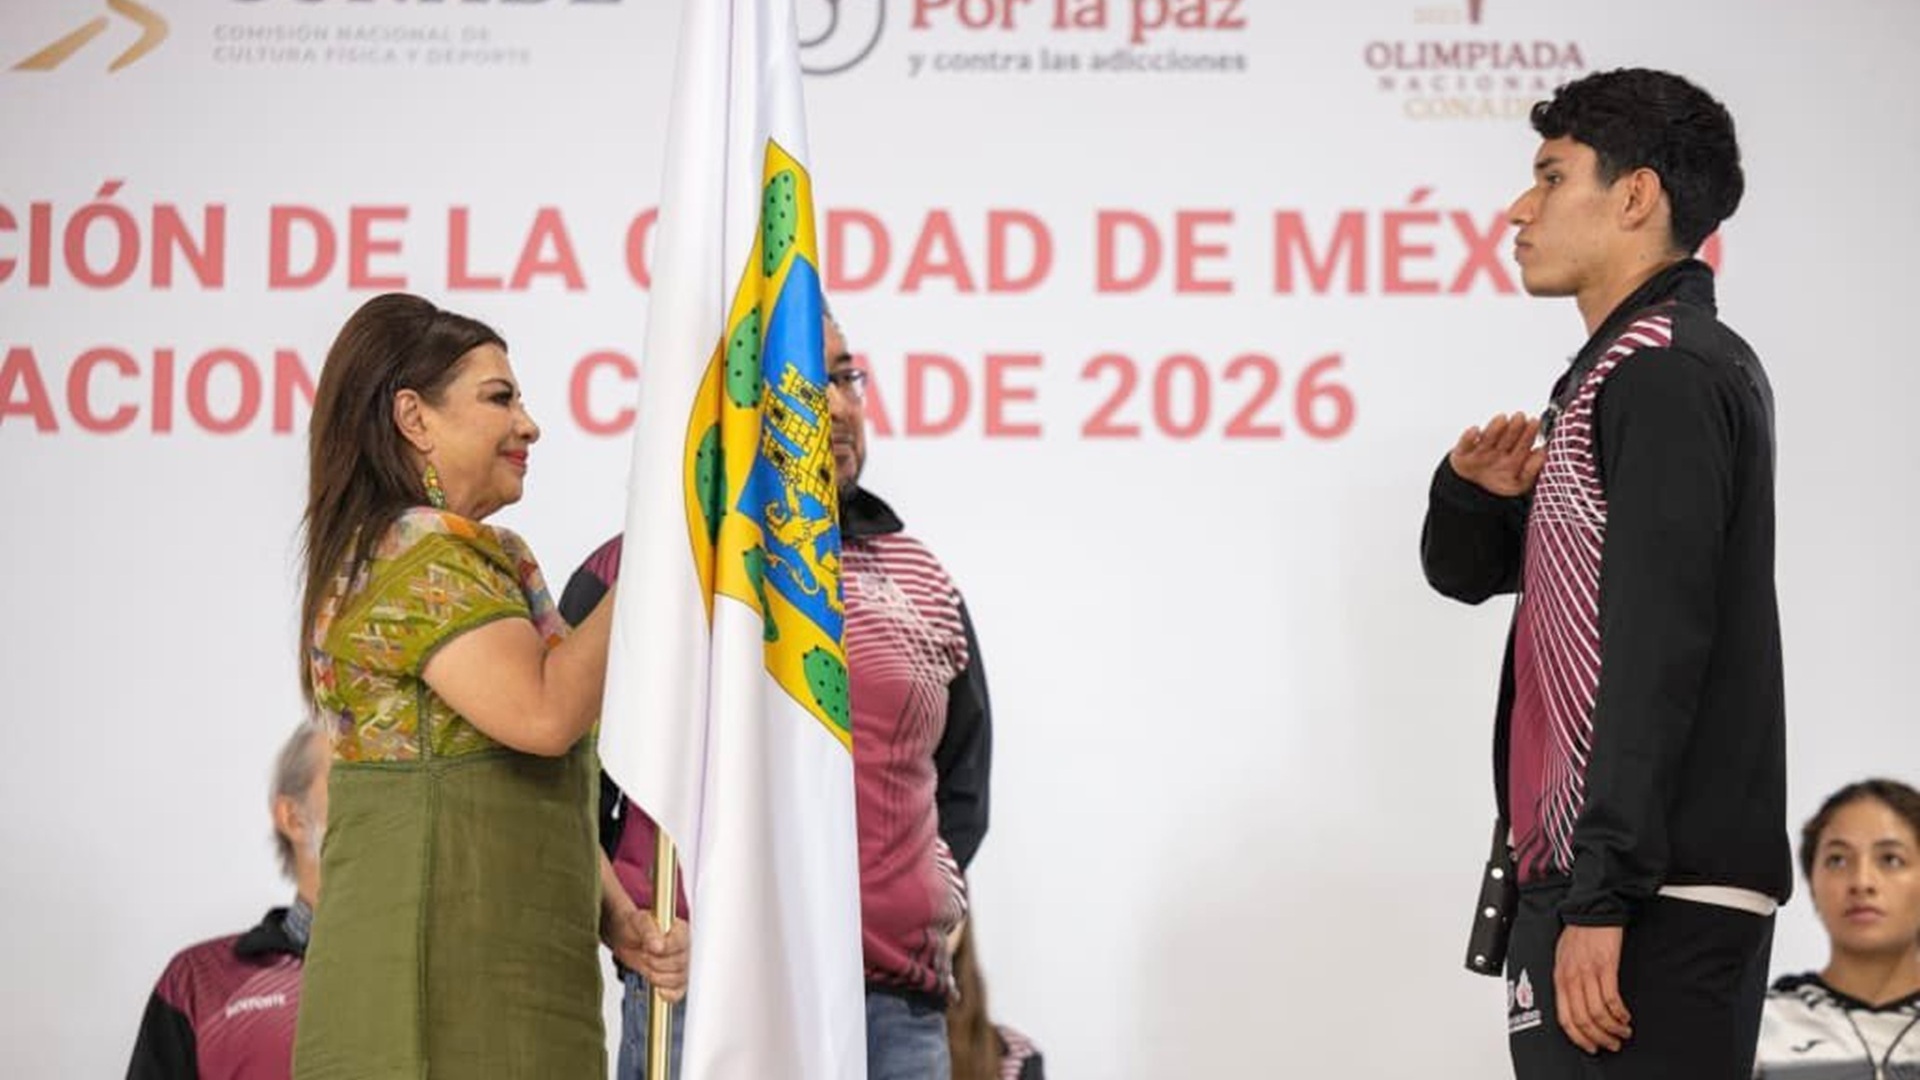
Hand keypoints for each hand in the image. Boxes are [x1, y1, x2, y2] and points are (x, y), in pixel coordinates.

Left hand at [602, 895, 691, 1001]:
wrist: (625, 936)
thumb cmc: (634, 925)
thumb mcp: (638, 922)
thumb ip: (649, 931)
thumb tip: (659, 946)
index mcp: (681, 929)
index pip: (682, 942)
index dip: (667, 948)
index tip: (652, 947)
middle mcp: (685, 947)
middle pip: (680, 963)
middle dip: (656, 962)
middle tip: (644, 953)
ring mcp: (682, 964)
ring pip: (679, 979)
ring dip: (657, 976)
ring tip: (647, 964)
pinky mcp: (676, 978)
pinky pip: (680, 992)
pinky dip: (669, 994)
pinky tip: (659, 989)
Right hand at [1448, 412, 1545, 496]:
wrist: (1471, 494)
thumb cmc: (1498, 484)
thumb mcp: (1518, 484)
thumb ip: (1531, 470)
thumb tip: (1542, 453)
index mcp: (1513, 455)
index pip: (1522, 443)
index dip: (1528, 433)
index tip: (1533, 422)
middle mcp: (1497, 451)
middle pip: (1506, 438)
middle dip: (1514, 428)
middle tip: (1520, 417)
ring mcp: (1480, 451)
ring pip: (1488, 438)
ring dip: (1494, 428)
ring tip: (1502, 419)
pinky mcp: (1462, 454)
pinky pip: (1465, 445)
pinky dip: (1468, 437)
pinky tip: (1475, 431)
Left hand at [1553, 924, 1630, 1053]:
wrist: (1592, 911)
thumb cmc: (1578, 934)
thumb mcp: (1563, 959)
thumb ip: (1566, 982)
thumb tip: (1572, 1005)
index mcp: (1559, 978)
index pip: (1564, 1017)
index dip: (1578, 1037)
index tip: (1590, 1047)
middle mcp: (1571, 978)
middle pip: (1582, 1019)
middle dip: (1599, 1037)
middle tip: (1612, 1044)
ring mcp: (1588, 973)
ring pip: (1598, 1013)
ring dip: (1613, 1028)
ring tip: (1623, 1032)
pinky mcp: (1606, 967)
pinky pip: (1612, 998)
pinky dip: (1620, 1012)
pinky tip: (1626, 1016)